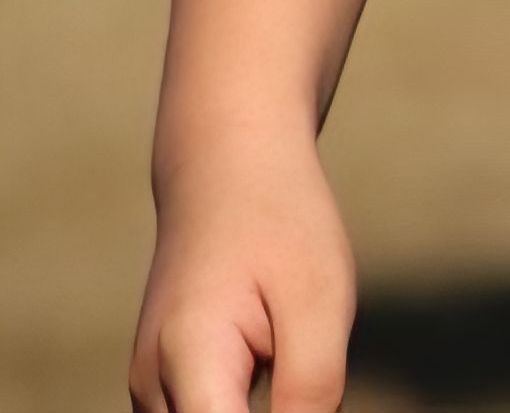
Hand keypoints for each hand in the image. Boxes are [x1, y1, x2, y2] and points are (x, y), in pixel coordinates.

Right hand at [129, 136, 353, 411]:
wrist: (227, 161)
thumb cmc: (280, 221)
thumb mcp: (320, 300)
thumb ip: (311, 393)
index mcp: (188, 363)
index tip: (308, 394)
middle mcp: (152, 389)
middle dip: (273, 412)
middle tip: (299, 353)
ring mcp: (149, 390)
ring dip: (253, 411)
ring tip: (287, 345)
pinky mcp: (161, 386)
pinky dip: (240, 410)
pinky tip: (275, 364)